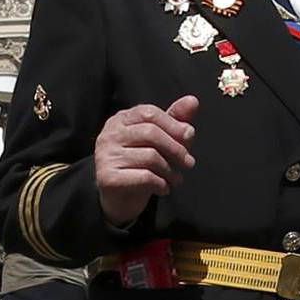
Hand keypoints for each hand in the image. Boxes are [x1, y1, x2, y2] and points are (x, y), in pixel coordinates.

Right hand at [95, 97, 198, 226]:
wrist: (119, 198)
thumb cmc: (141, 164)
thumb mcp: (160, 141)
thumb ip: (175, 120)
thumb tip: (193, 100)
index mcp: (121, 120)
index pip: (149, 113)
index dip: (173, 124)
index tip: (189, 137)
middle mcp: (109, 134)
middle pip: (151, 133)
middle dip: (176, 149)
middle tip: (188, 163)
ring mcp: (106, 155)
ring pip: (150, 157)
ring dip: (171, 171)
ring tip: (176, 179)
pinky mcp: (108, 177)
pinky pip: (145, 177)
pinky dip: (161, 184)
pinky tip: (164, 188)